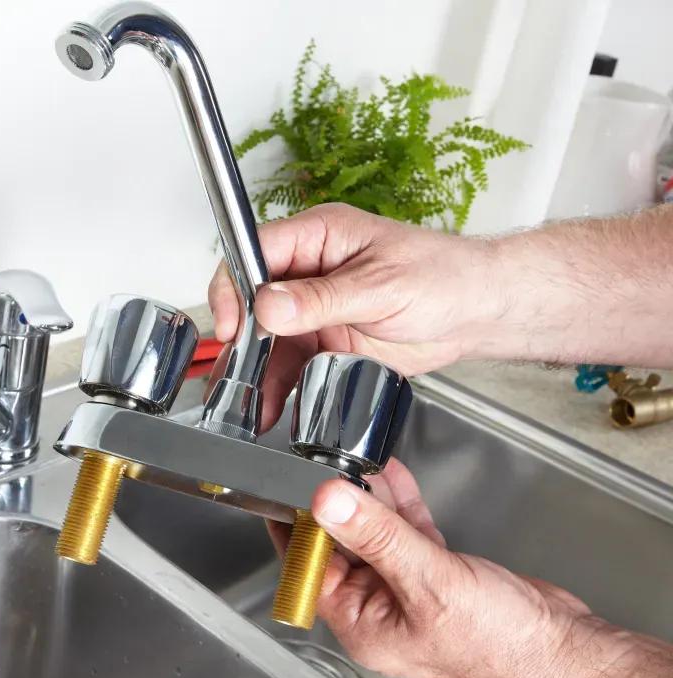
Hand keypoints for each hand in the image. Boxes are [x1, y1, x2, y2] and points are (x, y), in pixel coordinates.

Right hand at [208, 204, 503, 429]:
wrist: (477, 313)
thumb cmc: (444, 277)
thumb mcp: (381, 286)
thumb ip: (322, 298)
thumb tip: (269, 304)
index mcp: (320, 237)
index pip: (257, 251)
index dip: (236, 287)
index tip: (235, 325)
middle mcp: (310, 271)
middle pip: (253, 300)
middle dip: (239, 338)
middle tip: (235, 371)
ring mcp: (315, 308)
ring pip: (266, 338)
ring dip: (254, 370)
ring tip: (246, 401)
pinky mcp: (325, 341)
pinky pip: (290, 363)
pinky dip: (276, 385)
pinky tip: (270, 405)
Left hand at [272, 459, 611, 677]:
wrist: (566, 657)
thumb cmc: (501, 648)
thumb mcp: (427, 582)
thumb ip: (377, 535)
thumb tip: (328, 500)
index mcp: (361, 623)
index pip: (310, 567)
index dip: (297, 525)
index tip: (288, 486)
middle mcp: (379, 607)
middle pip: (341, 545)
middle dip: (335, 503)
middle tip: (325, 461)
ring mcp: (409, 588)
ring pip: (376, 532)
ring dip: (369, 496)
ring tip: (356, 458)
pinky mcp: (439, 573)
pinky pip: (408, 531)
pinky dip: (401, 503)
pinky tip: (393, 475)